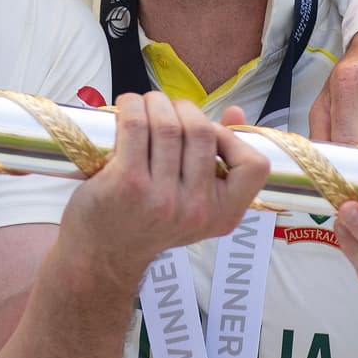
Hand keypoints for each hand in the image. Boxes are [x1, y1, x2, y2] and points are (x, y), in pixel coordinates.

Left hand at [58, 95, 268, 287]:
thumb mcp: (194, 204)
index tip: (209, 133)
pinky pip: (136, 126)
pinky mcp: (128, 183)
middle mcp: (196, 209)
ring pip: (169, 125)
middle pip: (202, 131)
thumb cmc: (149, 221)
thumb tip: (236, 113)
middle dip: (183, 108)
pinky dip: (131, 106)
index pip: (254, 166)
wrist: (103, 254)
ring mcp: (162, 198)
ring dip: (154, 102)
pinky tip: (127, 108)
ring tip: (145, 105)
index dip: (233, 138)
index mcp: (223, 215)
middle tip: (167, 110)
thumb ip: (219, 161)